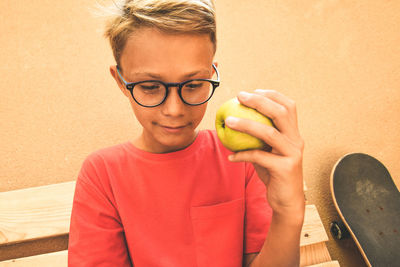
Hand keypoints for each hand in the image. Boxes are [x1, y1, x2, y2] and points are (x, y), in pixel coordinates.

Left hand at [226, 90, 304, 216]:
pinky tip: (231, 155)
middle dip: (259, 101)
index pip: (288, 106)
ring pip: (269, 133)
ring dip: (246, 124)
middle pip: (281, 113)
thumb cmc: (273, 174)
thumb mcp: (267, 152)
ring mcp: (292, 154)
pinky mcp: (285, 168)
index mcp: (293, 134)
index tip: (252, 91)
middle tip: (240, 97)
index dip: (272, 95)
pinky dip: (242, 154)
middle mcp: (296, 141)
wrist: (287, 201)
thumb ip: (257, 138)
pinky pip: (259, 157)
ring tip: (228, 121)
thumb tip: (233, 121)